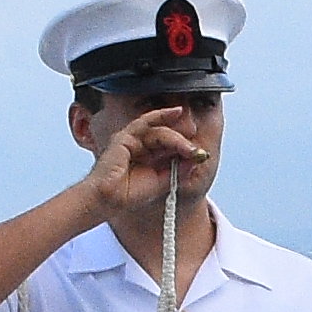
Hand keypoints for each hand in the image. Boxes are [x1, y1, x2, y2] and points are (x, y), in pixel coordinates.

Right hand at [84, 104, 215, 229]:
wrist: (109, 200)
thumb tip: (196, 159)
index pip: (173, 148)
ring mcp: (134, 141)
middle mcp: (143, 148)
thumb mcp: (162, 182)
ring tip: (189, 150)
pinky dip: (161, 115)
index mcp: (151, 159)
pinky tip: (176, 112)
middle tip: (198, 152)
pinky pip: (145, 122)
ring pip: (161, 133)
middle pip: (168, 138)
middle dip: (185, 143)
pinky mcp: (125, 137)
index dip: (187, 149)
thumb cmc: (130, 194)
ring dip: (177, 139)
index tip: (202, 155)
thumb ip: (178, 171)